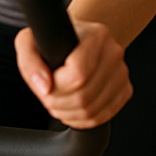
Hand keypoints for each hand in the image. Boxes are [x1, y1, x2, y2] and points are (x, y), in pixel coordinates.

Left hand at [14, 18, 131, 128]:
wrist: (78, 40)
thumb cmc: (54, 40)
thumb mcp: (30, 42)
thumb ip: (30, 62)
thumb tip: (44, 87)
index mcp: (96, 35)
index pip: (77, 76)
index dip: (56, 87)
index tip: (47, 81)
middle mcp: (114, 52)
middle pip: (84, 97)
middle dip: (58, 103)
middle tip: (49, 94)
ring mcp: (122, 73)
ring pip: (92, 111)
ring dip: (68, 114)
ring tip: (58, 100)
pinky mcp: (125, 90)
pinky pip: (103, 117)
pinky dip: (82, 120)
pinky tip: (72, 107)